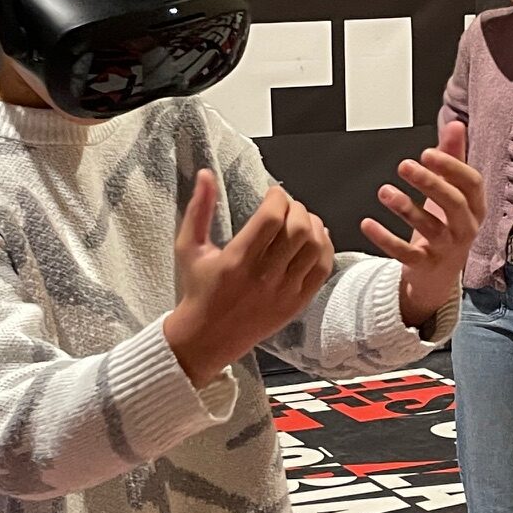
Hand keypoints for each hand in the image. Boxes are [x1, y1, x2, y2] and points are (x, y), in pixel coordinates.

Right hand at [165, 172, 334, 387]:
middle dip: (296, 208)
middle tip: (287, 206)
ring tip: (301, 219)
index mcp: (236, 261)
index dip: (277, 198)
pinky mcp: (296, 303)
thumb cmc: (198, 289)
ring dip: (312, 225)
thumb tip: (206, 174)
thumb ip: (198, 209)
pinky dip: (324, 248)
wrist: (208, 337)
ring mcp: (283, 292)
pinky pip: (322, 270)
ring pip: (315, 248)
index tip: (272, 193)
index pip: (270, 219)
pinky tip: (314, 239)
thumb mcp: (188, 247)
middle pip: (297, 230)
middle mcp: (263, 278)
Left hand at [362, 121, 483, 330]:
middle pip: (453, 203)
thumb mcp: (452, 192)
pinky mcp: (424, 265)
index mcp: (475, 206)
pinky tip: (368, 223)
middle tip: (405, 166)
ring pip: (429, 228)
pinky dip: (385, 239)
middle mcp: (465, 227)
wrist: (439, 274)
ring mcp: (446, 249)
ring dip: (405, 207)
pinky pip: (405, 253)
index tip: (428, 153)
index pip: (471, 183)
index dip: (452, 166)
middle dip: (430, 182)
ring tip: (384, 191)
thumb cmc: (446, 225)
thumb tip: (455, 125)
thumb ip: (453, 158)